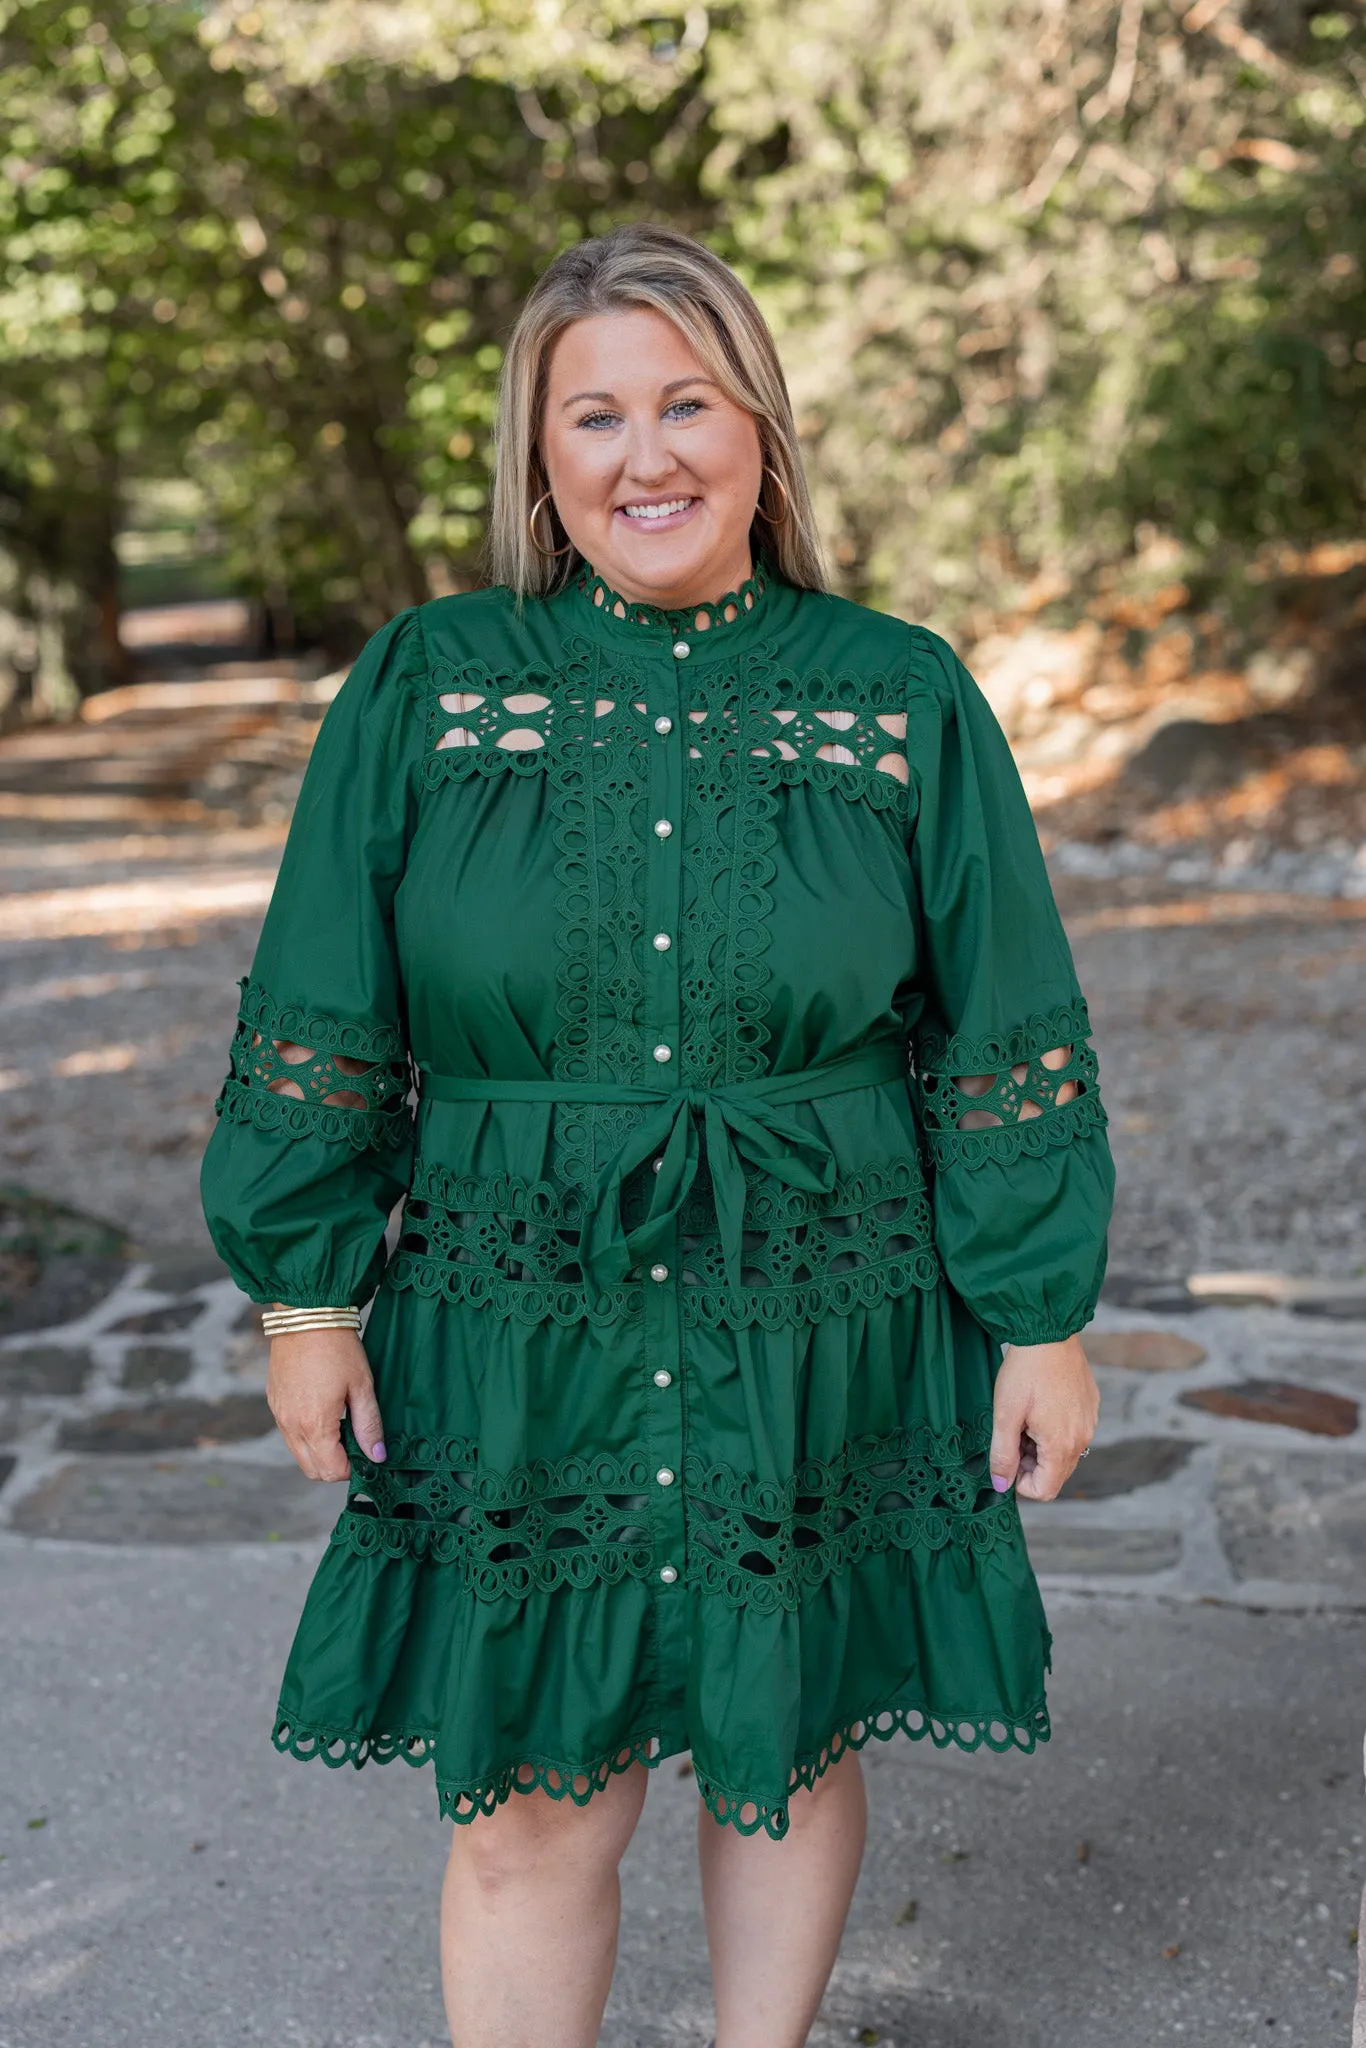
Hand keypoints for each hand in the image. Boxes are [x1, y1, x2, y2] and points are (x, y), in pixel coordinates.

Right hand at [265, 1324, 385, 1481]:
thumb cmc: (337, 1347)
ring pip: (298, 1454)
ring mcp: (279, 1414)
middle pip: (312, 1470)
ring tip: (340, 1427)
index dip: (353, 1469)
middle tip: (355, 1444)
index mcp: (314, 1424)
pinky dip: (306, 1435)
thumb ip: (369, 1425)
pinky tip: (323, 1413)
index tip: (366, 1454)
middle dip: (335, 1466)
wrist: (306, 1315)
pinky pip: (289, 1433)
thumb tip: (377, 1456)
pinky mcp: (274, 1402)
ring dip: (319, 1452)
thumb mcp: (362, 1385)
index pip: (332, 1471)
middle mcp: (291, 1425)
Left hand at [989, 1335, 1098, 1502]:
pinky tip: (1040, 1406)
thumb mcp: (1005, 1415)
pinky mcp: (1091, 1407)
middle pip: (1056, 1474)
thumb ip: (1003, 1455)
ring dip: (1042, 1448)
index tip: (1007, 1458)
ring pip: (1065, 1454)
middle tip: (1013, 1435)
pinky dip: (1055, 1430)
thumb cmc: (1025, 1372)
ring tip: (1025, 1419)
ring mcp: (1090, 1422)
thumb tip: (1001, 1485)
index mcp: (1061, 1445)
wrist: (1049, 1332)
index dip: (1020, 1482)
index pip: (1045, 1490)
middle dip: (1032, 1465)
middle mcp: (1083, 1438)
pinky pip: (1074, 1433)